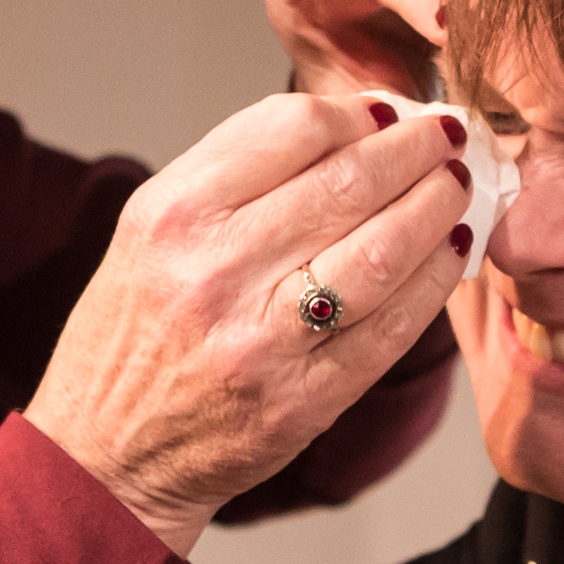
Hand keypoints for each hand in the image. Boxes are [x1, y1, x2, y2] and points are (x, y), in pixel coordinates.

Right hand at [27, 94, 474, 553]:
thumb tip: (352, 121)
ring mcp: (262, 340)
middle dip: (415, 150)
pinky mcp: (303, 400)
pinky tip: (447, 254)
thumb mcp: (151, 229)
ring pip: (382, 250)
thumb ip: (238, 172)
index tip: (387, 110)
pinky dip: (433, 283)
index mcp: (173, 215)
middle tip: (445, 137)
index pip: (293, 128)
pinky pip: (391, 328)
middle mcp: (214, 272)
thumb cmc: (136, 331)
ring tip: (455, 187)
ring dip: (435, 207)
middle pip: (349, 182)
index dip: (358, 111)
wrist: (108, 453)